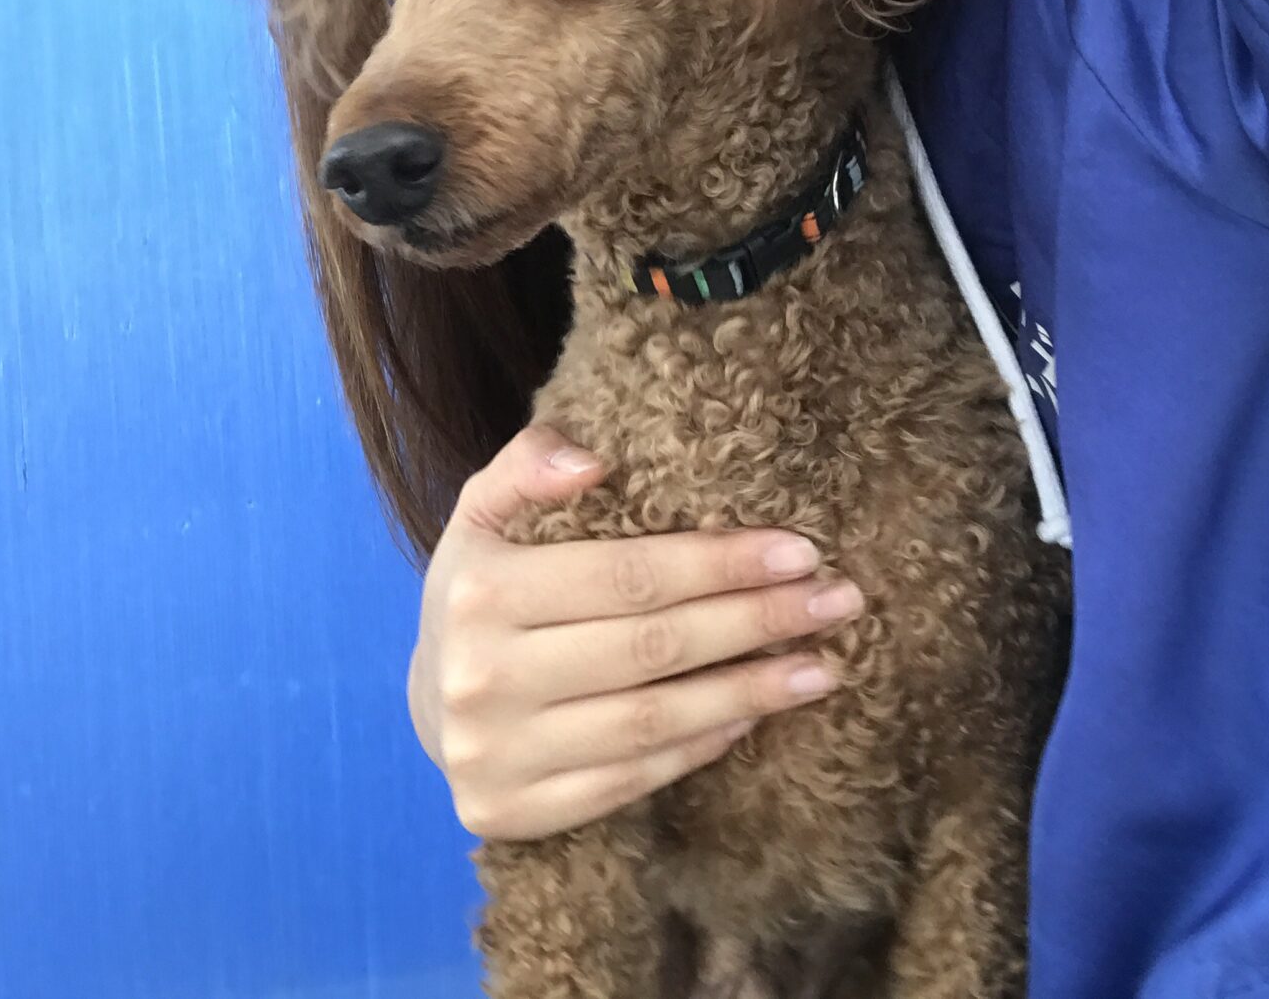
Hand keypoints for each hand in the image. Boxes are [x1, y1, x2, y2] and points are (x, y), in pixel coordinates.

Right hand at [409, 426, 862, 840]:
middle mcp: (481, 677)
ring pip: (650, 722)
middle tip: (837, 601)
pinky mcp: (513, 810)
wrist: (431, 701)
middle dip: (757, 621)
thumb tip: (592, 459)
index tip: (800, 551)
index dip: (720, 564)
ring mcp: (496, 753)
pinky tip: (753, 716)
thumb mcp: (485, 515)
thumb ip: (529, 465)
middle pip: (650, 647)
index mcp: (481, 591)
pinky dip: (700, 748)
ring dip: (750, 693)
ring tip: (823, 667)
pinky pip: (630, 779)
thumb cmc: (483, 591)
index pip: (626, 576)